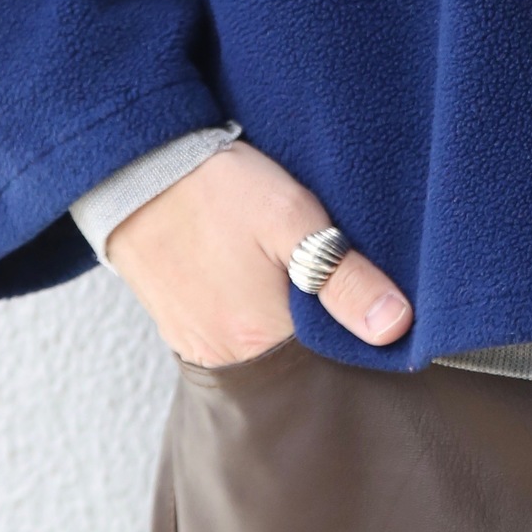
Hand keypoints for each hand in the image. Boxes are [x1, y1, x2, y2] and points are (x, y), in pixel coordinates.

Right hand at [105, 139, 412, 364]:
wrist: (136, 173)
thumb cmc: (218, 190)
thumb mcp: (292, 217)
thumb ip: (344, 276)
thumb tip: (395, 327)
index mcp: (266, 337)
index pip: (334, 356)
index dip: (355, 326)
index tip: (366, 292)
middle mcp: (232, 359)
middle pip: (298, 357)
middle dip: (319, 325)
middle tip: (324, 274)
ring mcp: (202, 350)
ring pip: (265, 350)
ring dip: (284, 322)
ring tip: (289, 274)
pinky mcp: (182, 333)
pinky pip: (232, 341)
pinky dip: (251, 318)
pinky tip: (256, 281)